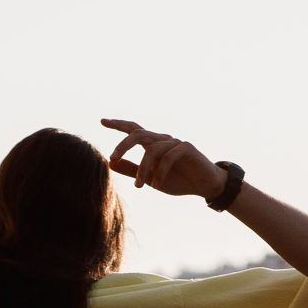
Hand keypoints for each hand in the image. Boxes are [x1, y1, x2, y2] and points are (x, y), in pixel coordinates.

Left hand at [100, 120, 226, 199]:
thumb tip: (111, 164)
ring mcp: (175, 142)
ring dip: (143, 169)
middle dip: (123, 145)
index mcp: (153, 144)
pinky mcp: (186, 148)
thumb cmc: (178, 180)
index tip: (102, 121)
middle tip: (113, 158)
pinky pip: (168, 157)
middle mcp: (162, 140)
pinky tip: (156, 184)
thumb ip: (132, 170)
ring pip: (152, 150)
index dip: (118, 124)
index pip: (133, 130)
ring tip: (140, 186)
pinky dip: (159, 172)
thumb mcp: (151, 178)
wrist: (205, 186)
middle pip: (138, 134)